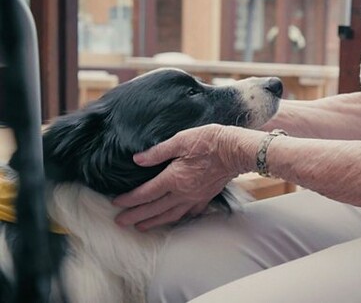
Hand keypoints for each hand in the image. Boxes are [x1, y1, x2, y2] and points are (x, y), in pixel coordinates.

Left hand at [113, 124, 253, 230]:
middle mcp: (182, 193)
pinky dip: (178, 218)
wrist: (236, 150)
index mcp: (173, 178)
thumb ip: (158, 152)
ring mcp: (195, 197)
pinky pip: (189, 213)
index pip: (146, 193)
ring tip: (141, 227)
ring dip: (154, 222)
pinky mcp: (206, 197)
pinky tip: (173, 218)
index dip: (129, 199)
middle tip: (120, 222)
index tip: (116, 203)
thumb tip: (138, 160)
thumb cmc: (210, 141)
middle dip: (136, 216)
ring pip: (170, 215)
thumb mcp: (180, 140)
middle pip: (154, 209)